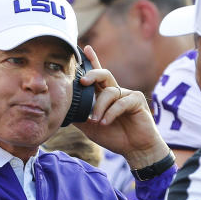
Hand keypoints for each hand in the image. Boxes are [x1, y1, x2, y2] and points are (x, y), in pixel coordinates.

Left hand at [73, 45, 169, 168]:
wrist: (136, 150)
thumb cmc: (115, 137)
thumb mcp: (91, 128)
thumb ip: (80, 116)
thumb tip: (63, 110)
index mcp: (105, 96)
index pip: (98, 76)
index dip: (92, 61)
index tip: (84, 49)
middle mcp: (116, 92)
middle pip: (104, 74)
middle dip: (92, 74)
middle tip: (83, 82)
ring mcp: (128, 95)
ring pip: (109, 92)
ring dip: (99, 107)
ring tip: (97, 121)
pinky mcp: (137, 100)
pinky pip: (120, 102)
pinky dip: (111, 113)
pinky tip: (105, 122)